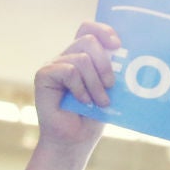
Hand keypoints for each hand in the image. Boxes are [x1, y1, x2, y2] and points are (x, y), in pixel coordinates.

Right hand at [33, 22, 120, 152]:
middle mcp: (67, 56)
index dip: (104, 30)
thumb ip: (113, 69)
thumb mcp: (109, 89)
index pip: (89, 28)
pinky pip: (68, 71)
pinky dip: (80, 88)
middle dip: (105, 63)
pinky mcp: (44, 75)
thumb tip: (126, 54)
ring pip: (81, 58)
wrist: (74, 141)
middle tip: (111, 85)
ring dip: (95, 83)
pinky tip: (83, 102)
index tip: (118, 46)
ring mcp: (54, 65)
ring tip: (100, 102)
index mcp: (82, 56)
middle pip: (88, 40)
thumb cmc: (92, 117)